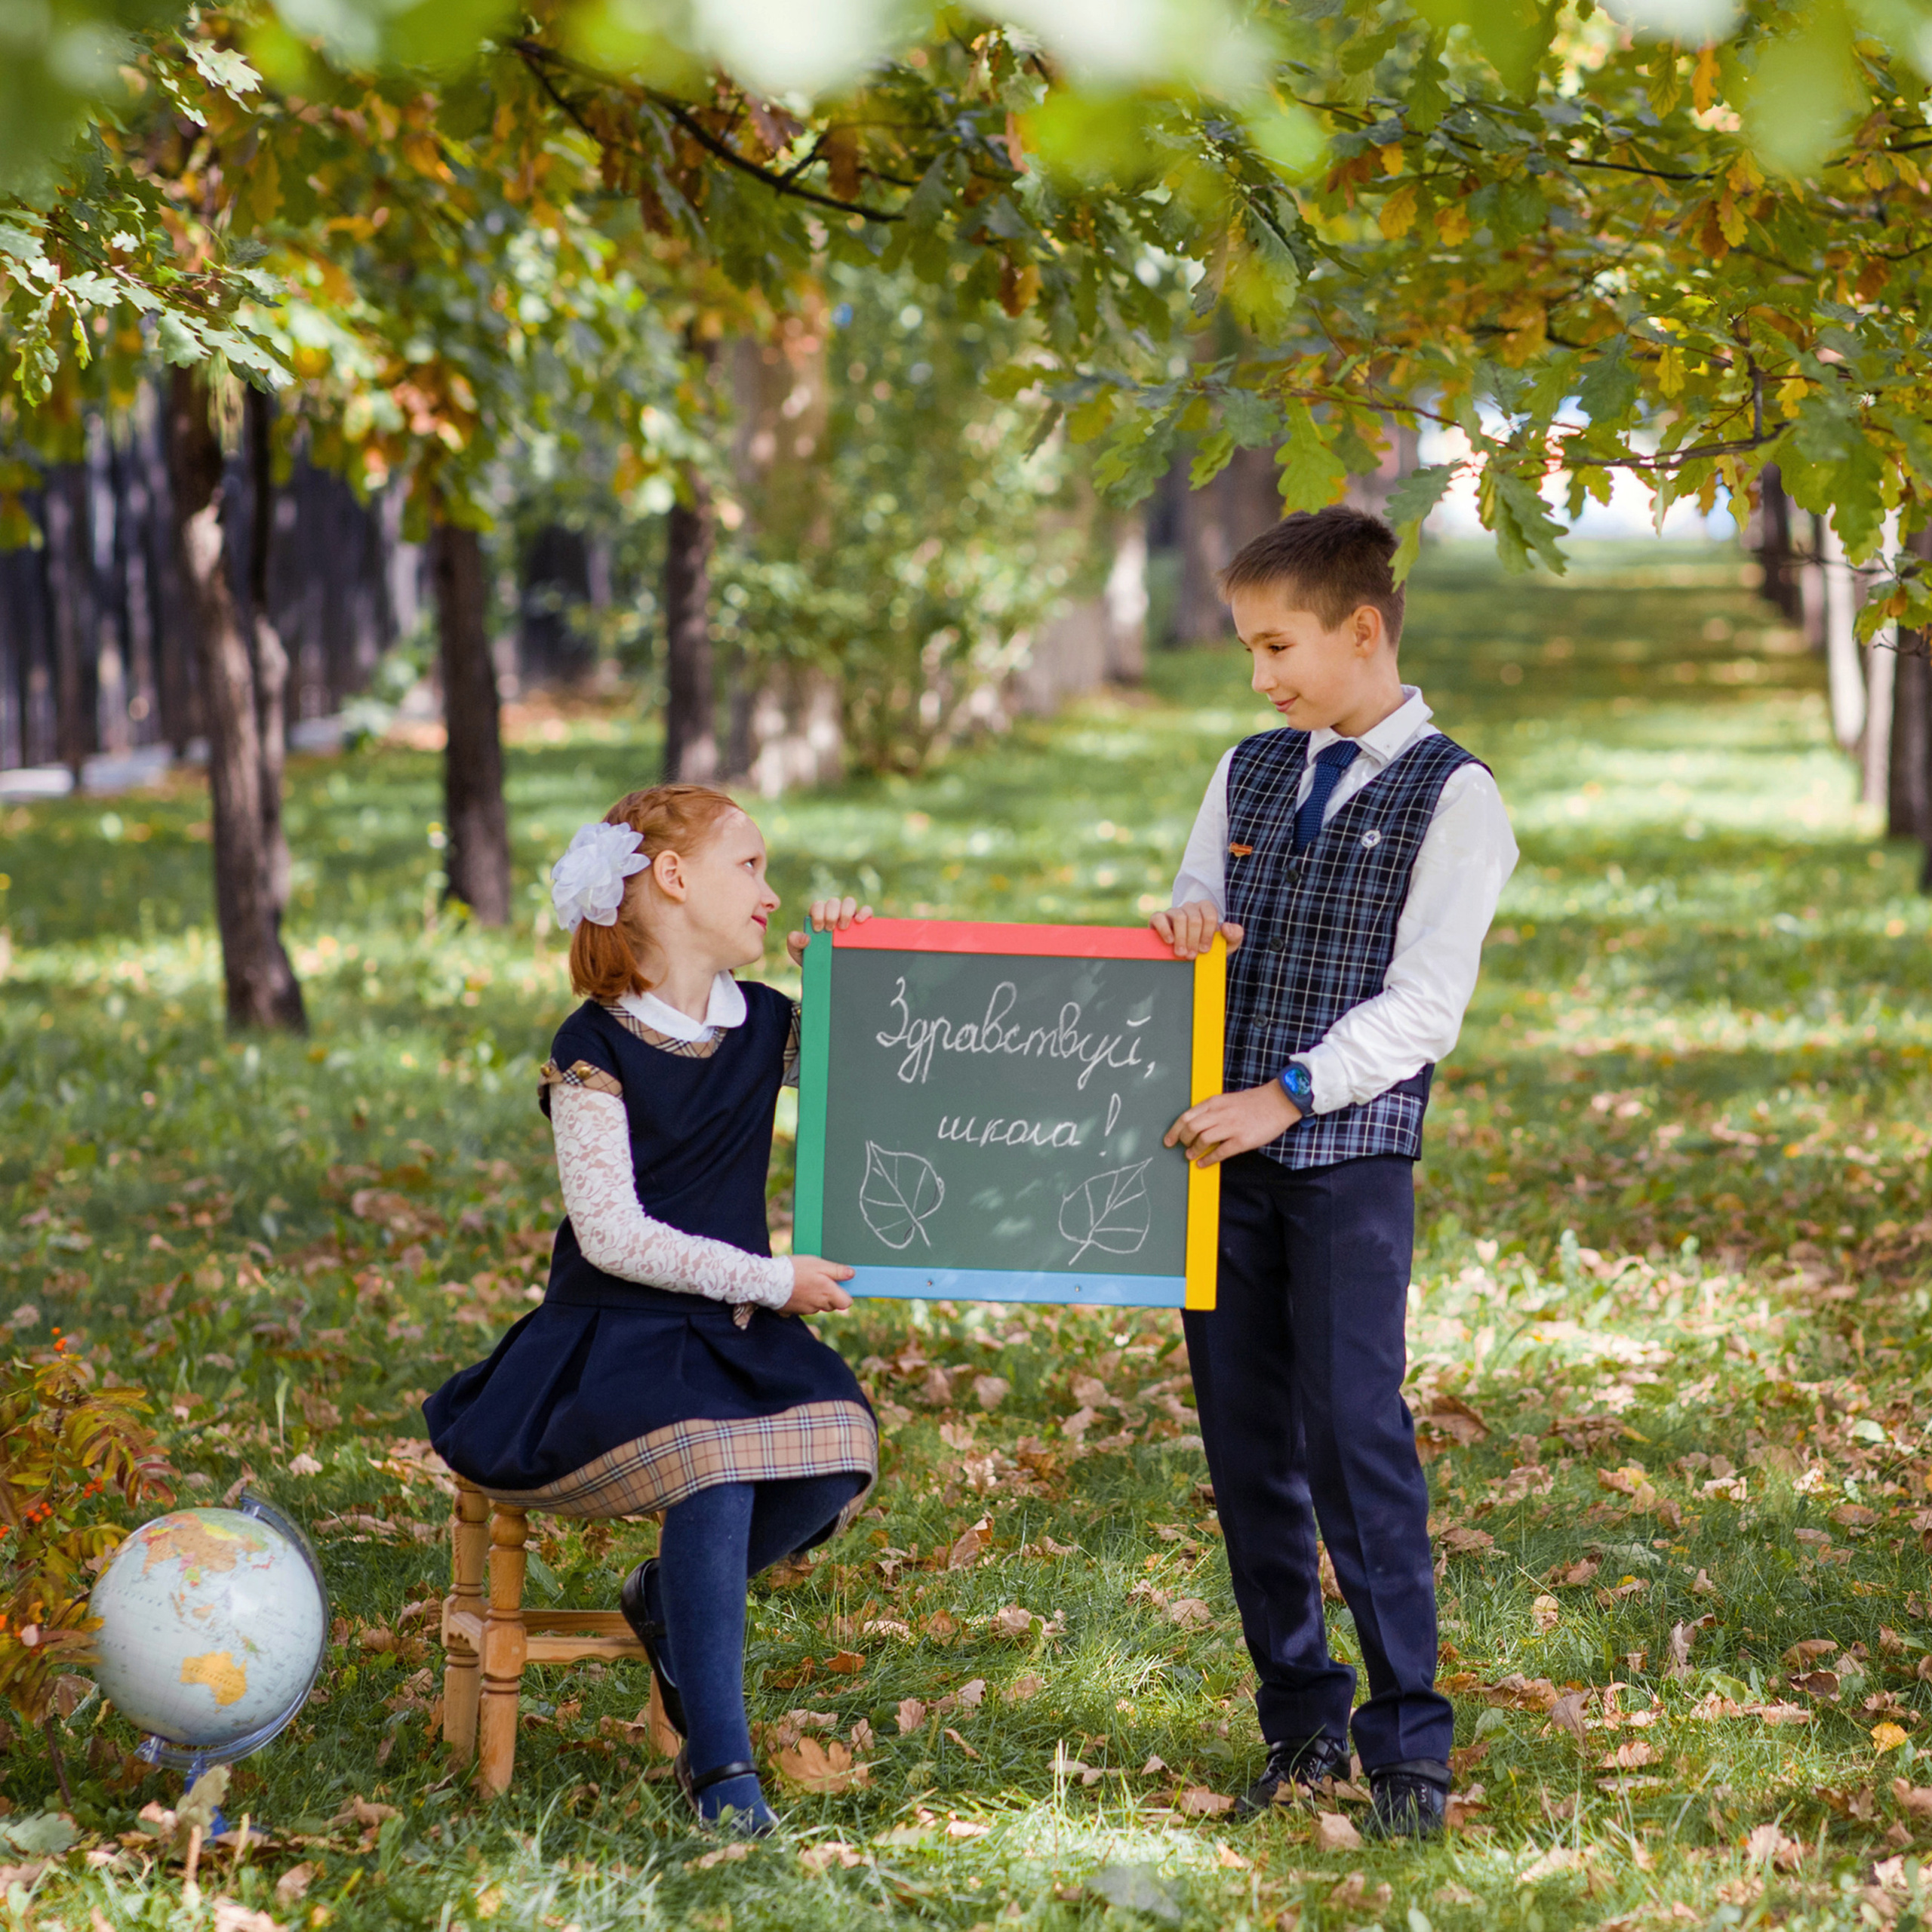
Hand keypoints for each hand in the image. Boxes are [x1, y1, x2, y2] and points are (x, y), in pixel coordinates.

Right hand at [782, 1253, 855, 1314]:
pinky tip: (796, 1288)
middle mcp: (819, 1305)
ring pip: (818, 1306)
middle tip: (822, 1280)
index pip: (846, 1303)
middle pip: (832, 1305)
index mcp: (828, 1293)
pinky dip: (804, 1300)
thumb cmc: (796, 1269)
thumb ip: (837, 1270)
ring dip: (816, 1297)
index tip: (841, 1286)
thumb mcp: (819, 1264)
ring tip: (806, 1282)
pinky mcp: (794, 1311)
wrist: (769, 1280)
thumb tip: (852, 1274)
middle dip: (831, 1295)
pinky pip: (805, 1307)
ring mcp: (806, 1310)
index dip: (845, 1295)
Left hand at [786, 896, 871, 966]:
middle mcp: (834, 913)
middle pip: (833, 902)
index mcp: (818, 916)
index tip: (818, 928)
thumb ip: (794, 943)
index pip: (818, 905)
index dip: (818, 913)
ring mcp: (849, 917)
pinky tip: (859, 922)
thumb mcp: (800, 953)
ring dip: (845, 911)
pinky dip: (864, 912)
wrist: (829, 972)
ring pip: (849, 902)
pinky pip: (867, 910)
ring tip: (842, 927)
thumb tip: (805, 936)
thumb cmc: (814, 959)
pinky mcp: (863, 923)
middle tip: (829, 929)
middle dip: (831, 913)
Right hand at [1148, 900, 1242, 960]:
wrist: (1186, 956)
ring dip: (1181, 938)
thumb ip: (1235, 936)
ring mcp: (1173, 911)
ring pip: (1179, 917)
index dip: (1207, 934)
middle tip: (1192, 955)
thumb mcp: (1226, 945)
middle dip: (1194, 939)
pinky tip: (1169, 941)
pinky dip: (1164, 929)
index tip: (1205, 950)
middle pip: (1194, 919)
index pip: (1209, 915)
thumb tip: (1226, 927)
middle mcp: (1190, 907)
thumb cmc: (1206, 948)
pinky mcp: (1158, 918)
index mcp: (1206, 909)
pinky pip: (1159, 917)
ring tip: (1181, 953)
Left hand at [1164, 1081, 1300, 1167]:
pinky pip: (1219, 1152)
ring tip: (1191, 1155)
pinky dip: (1208, 1160)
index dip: (1174, 1130)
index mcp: (1214, 1102)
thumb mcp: (1227, 1100)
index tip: (1168, 1140)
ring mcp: (1231, 1127)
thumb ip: (1211, 1110)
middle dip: (1182, 1140)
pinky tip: (1203, 1163)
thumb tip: (1195, 1125)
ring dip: (1193, 1150)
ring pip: (1202, 1139)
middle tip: (1182, 1147)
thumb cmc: (1252, 1102)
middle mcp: (1220, 1113)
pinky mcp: (1242, 1140)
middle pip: (1191, 1128)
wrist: (1278, 1102)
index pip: (1186, 1116)